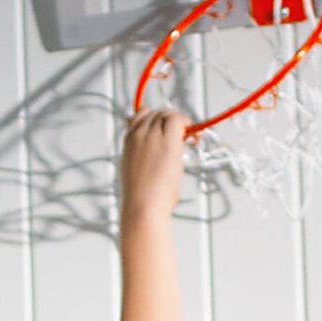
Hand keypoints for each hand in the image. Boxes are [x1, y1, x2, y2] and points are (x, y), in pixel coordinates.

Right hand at [119, 109, 188, 225]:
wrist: (142, 207)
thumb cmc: (140, 196)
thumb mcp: (134, 171)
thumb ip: (140, 156)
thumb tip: (151, 156)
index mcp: (128, 142)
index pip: (140, 116)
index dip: (155, 119)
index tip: (165, 129)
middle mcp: (139, 135)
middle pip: (157, 114)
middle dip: (170, 121)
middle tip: (182, 136)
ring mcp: (152, 137)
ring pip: (168, 115)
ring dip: (180, 123)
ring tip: (189, 139)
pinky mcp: (167, 142)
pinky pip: (178, 120)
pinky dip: (187, 124)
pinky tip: (193, 139)